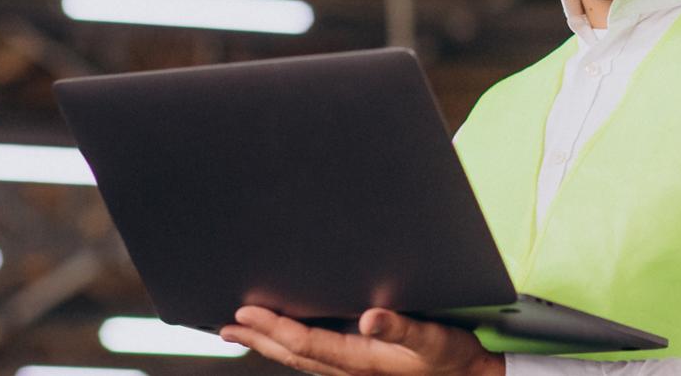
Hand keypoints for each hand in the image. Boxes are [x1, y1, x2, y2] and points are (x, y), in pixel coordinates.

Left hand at [220, 305, 504, 375]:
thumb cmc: (454, 358)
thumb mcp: (433, 339)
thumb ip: (402, 328)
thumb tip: (369, 318)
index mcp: (363, 361)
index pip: (307, 343)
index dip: (274, 327)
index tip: (247, 311)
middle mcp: (352, 370)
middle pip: (293, 354)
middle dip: (258, 338)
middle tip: (225, 324)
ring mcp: (354, 373)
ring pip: (300, 360)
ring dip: (269, 345)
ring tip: (242, 331)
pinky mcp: (361, 369)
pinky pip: (315, 360)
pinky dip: (291, 349)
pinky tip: (285, 341)